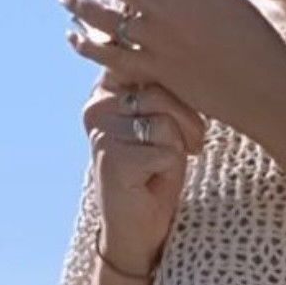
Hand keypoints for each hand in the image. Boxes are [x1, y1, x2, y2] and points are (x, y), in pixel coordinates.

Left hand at [57, 0, 285, 145]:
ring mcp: (155, 41)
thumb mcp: (231, 1)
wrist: (262, 88)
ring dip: (78, 2)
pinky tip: (74, 37)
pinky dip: (87, 45)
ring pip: (102, 16)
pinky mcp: (152, 71)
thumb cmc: (258, 43)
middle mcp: (165, 9)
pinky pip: (109, 57)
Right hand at [80, 67, 203, 276]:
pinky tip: (153, 179)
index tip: (178, 111)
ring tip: (166, 163)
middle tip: (189, 144)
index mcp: (104, 90)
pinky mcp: (112, 159)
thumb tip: (177, 58)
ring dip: (179, 146)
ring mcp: (101, 133)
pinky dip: (171, 168)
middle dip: (186, 120)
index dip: (174, 89)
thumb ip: (161, 89)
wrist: (139, 226)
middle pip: (161, 93)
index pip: (145, 66)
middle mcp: (96, 108)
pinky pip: (165, 150)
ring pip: (165, 123)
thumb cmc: (156, 168)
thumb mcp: (161, 119)